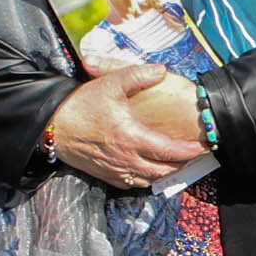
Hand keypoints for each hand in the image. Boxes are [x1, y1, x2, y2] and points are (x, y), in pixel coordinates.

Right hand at [43, 64, 206, 190]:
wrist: (51, 127)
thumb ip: (137, 75)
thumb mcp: (109, 84)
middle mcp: (126, 160)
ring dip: (168, 173)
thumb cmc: (80, 106)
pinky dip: (148, 179)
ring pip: (151, 180)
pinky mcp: (106, 176)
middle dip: (184, 164)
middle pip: (165, 170)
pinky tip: (152, 170)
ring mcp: (116, 171)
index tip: (204, 146)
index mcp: (131, 138)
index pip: (169, 151)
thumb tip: (161, 70)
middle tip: (197, 155)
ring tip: (179, 162)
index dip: (190, 151)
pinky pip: (134, 184)